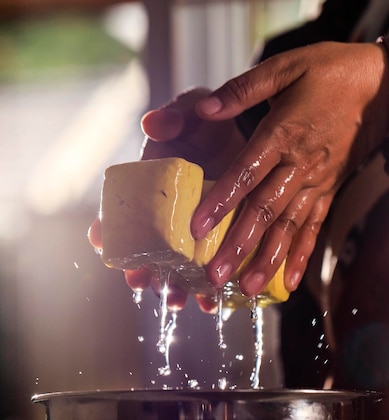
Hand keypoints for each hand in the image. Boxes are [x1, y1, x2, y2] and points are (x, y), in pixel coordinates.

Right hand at [88, 88, 245, 310]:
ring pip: (179, 266)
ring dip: (176, 286)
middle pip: (149, 247)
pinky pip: (213, 269)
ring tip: (179, 301)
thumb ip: (176, 117)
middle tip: (140, 282)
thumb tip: (152, 123)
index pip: (123, 208)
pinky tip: (214, 302)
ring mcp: (195, 232)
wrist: (252, 139)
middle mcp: (169, 214)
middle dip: (143, 268)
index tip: (100, 242)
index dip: (108, 226)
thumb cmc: (212, 123)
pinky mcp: (222, 241)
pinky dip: (211, 288)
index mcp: (152, 184)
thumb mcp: (194, 112)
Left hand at [190, 41, 388, 296]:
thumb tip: (205, 108)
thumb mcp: (286, 67)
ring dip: (268, 260)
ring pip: (289, 226)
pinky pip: (314, 227)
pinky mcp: (327, 192)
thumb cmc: (329, 74)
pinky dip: (301, 255)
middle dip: (240, 245)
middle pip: (265, 210)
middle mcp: (299, 165)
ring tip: (248, 288)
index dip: (222, 201)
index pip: (247, 172)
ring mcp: (316, 183)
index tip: (198, 227)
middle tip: (216, 274)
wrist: (380, 88)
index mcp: (283, 133)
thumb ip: (242, 90)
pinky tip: (287, 282)